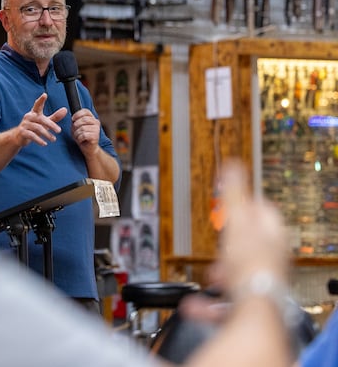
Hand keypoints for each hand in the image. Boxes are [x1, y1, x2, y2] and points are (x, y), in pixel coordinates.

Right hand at [12, 93, 66, 147]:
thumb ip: (55, 117)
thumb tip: (65, 110)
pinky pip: (32, 135)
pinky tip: (44, 144)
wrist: (18, 137)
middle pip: (41, 119)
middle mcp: (29, 117)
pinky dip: (39, 140)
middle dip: (51, 125)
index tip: (45, 95)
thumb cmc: (33, 127)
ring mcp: (25, 125)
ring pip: (38, 128)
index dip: (41, 100)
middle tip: (59, 131)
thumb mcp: (44, 122)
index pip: (37, 105)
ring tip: (53, 139)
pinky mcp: (22, 132)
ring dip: (47, 134)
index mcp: (34, 113)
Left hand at [70, 109, 100, 151]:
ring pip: (82, 128)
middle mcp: (96, 122)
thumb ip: (75, 121)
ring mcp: (97, 129)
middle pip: (83, 119)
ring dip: (77, 134)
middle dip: (76, 126)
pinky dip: (79, 138)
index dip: (77, 114)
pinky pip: (84, 135)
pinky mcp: (95, 136)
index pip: (85, 111)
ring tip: (78, 137)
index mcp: (92, 118)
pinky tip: (81, 140)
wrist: (88, 148)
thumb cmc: (82, 137)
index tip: (72, 119)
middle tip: (75, 131)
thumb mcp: (77, 127)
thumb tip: (72, 118)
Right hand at [217, 160, 288, 292]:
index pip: (264, 209)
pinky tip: (195, 300)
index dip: (247, 204)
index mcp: (274, 233)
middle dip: (230, 239)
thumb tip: (233, 164)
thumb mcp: (238, 219)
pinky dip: (210, 295)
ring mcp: (263, 278)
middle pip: (251, 240)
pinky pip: (227, 293)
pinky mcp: (250, 299)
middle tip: (220, 237)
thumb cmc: (250, 264)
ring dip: (220, 267)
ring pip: (239, 268)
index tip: (233, 202)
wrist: (252, 305)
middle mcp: (273, 256)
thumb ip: (233, 192)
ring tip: (211, 269)